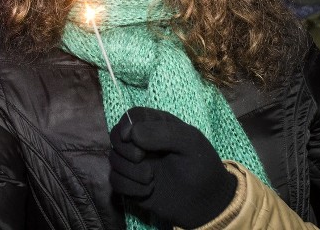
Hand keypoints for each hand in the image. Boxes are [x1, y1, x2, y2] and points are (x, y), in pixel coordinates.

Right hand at [109, 107, 236, 227]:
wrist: (205, 202)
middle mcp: (143, 142)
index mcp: (158, 125)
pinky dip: (129, 187)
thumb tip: (131, 133)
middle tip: (141, 158)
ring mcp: (136, 163)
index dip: (126, 124)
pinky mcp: (132, 184)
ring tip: (151, 179)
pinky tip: (147, 191)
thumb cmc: (202, 166)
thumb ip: (163, 133)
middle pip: (116, 136)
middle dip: (125, 149)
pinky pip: (115, 181)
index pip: (132, 116)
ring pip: (114, 160)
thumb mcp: (190, 143)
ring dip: (130, 171)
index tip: (130, 138)